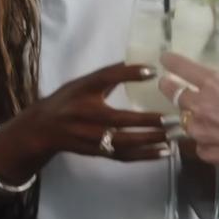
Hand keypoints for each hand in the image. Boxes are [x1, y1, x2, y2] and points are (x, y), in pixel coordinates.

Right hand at [9, 62, 169, 161]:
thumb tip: (142, 63)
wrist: (43, 129)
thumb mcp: (84, 82)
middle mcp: (85, 114)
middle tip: (174, 117)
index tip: (153, 70)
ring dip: (151, 140)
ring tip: (174, 136)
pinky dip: (145, 155)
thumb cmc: (68, 100)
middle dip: (148, 120)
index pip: (106, 77)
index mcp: (83, 90)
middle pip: (120, 118)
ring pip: (125, 141)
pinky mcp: (96, 151)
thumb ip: (111, 74)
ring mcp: (90, 136)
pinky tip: (164, 152)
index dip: (128, 73)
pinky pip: (123, 155)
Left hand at [158, 53, 218, 179]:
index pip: (183, 67)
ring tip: (200, 117)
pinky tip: (218, 141)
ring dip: (191, 117)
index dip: (171, 61)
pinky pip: (200, 144)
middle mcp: (201, 105)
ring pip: (185, 121)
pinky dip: (206, 141)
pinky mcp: (206, 152)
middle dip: (168, 87)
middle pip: (172, 93)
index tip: (165, 58)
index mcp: (216, 83)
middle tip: (168, 85)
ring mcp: (201, 131)